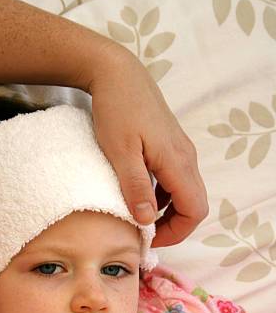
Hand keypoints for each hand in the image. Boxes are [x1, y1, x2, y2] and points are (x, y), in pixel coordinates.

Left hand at [88, 43, 208, 246]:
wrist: (117, 73)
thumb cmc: (116, 109)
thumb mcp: (120, 153)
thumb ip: (135, 187)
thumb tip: (147, 220)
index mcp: (177, 162)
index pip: (194, 210)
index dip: (176, 233)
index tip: (148, 239)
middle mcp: (186, 158)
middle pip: (194, 205)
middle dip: (173, 226)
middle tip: (144, 235)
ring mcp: (181, 151)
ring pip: (186, 193)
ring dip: (168, 212)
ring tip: (140, 219)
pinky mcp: (171, 146)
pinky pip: (176, 180)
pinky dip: (164, 196)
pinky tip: (141, 195)